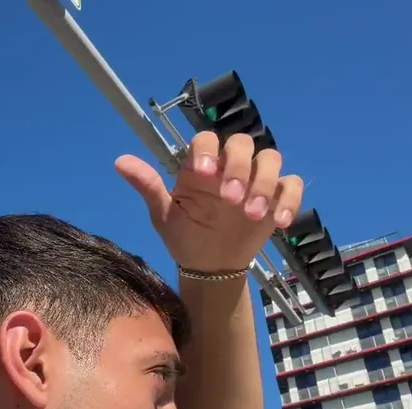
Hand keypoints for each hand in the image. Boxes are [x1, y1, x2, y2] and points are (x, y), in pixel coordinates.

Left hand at [116, 131, 304, 272]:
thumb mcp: (164, 213)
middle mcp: (229, 167)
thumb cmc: (185, 235)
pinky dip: (289, 200)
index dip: (208, 149)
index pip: (207, 139)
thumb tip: (119, 161)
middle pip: (243, 143)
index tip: (203, 171)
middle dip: (238, 166)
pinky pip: (291, 186)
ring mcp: (255, 181)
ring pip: (270, 159)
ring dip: (263, 183)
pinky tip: (278, 222)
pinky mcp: (276, 198)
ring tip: (252, 214)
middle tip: (229, 198)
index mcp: (202, 166)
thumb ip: (148, 186)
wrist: (209, 266)